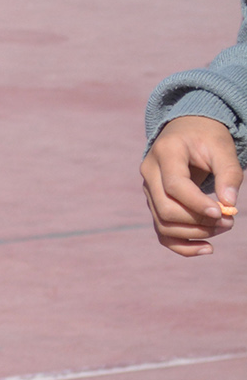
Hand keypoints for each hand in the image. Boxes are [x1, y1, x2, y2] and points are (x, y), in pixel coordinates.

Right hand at [141, 113, 242, 255]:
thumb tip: (230, 205)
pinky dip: (182, 245)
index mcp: (165, 153)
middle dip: (197, 221)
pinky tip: (207, 248)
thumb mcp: (223, 148)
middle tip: (229, 222)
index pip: (174, 185)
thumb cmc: (207, 138)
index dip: (196, 203)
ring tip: (223, 228)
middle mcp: (150, 173)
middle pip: (165, 209)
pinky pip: (163, 231)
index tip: (222, 213)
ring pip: (162, 224)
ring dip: (194, 234)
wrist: (187, 131)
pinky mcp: (155, 204)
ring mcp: (149, 191)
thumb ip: (229, 173)